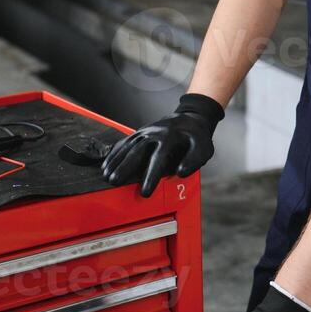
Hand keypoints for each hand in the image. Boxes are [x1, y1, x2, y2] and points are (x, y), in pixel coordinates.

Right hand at [101, 93, 223, 196]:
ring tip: (107, 176)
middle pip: (136, 152)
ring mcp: (145, 131)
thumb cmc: (196, 138)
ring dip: (115, 161)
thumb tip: (180, 172)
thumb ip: (193, 161)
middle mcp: (155, 134)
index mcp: (170, 139)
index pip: (158, 160)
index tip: (145, 192)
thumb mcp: (203, 148)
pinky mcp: (139, 132)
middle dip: (124, 168)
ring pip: (127, 147)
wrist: (190, 119)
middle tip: (114, 182)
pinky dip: (114, 153)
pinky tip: (106, 163)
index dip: (151, 177)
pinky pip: (125, 142)